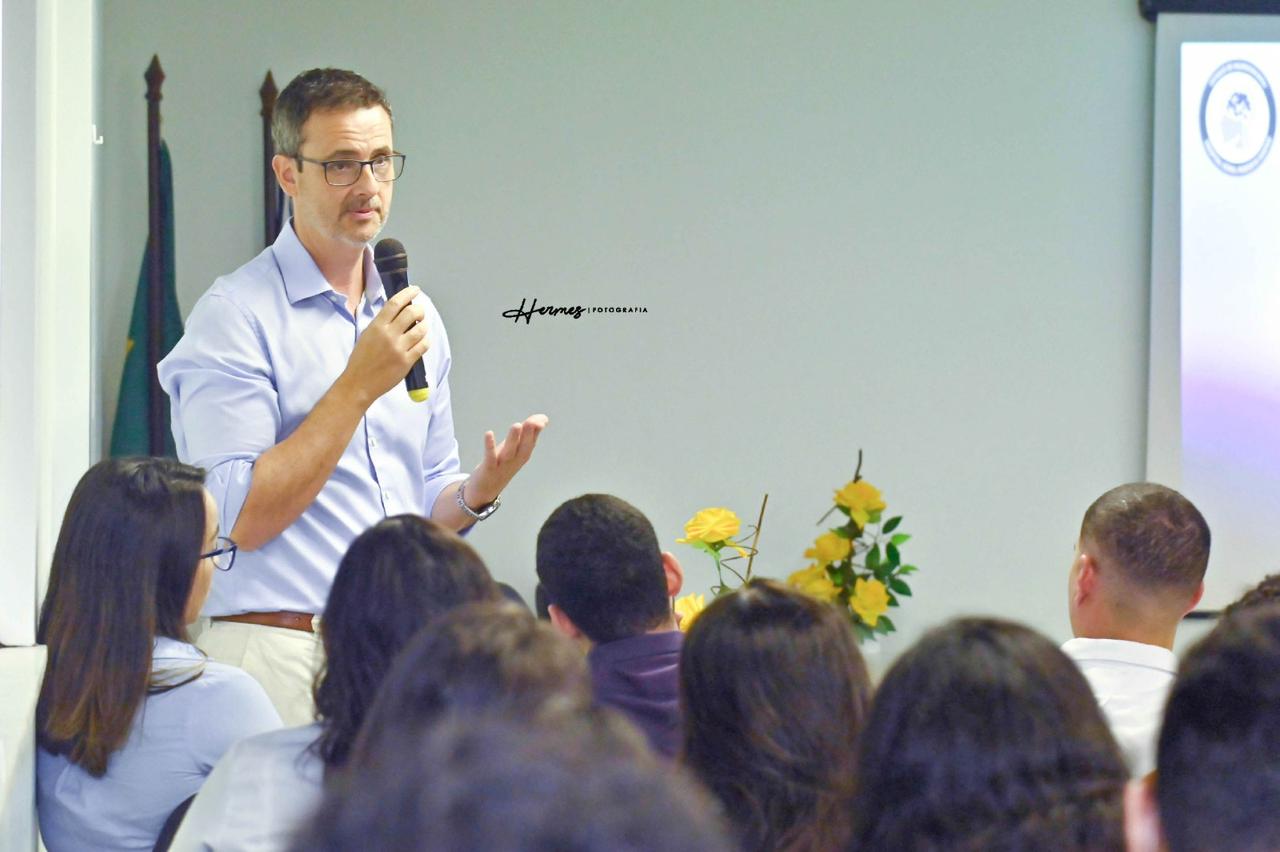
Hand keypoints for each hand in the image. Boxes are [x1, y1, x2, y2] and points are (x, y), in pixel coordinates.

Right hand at [339, 286, 427, 405]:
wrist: (359, 383)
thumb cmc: (361, 359)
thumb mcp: (367, 335)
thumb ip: (382, 323)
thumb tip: (398, 311)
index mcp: (377, 326)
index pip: (395, 303)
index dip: (407, 293)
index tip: (415, 290)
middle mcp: (389, 335)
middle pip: (411, 313)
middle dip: (420, 309)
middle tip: (420, 311)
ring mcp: (399, 348)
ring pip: (420, 329)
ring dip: (425, 324)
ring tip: (423, 325)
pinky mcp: (406, 361)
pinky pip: (423, 345)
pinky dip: (426, 340)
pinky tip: (424, 339)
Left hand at [465, 414, 548, 505]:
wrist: (486, 489)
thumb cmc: (502, 463)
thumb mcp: (516, 447)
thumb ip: (528, 432)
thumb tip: (543, 418)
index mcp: (523, 454)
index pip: (532, 440)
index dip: (537, 429)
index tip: (543, 418)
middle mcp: (516, 460)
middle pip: (524, 446)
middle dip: (528, 434)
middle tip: (533, 422)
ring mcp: (503, 465)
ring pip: (509, 451)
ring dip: (513, 439)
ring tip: (517, 425)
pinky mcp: (489, 467)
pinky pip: (490, 456)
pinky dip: (490, 446)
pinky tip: (489, 433)